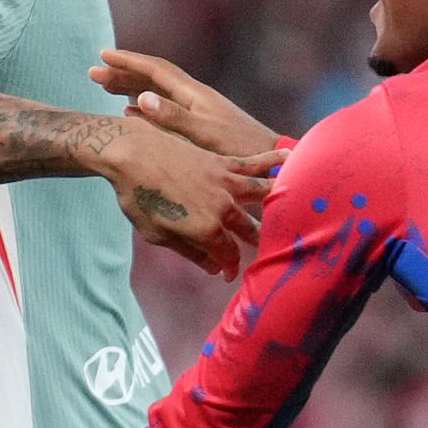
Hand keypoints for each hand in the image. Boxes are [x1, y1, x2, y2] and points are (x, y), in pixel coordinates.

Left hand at [92, 115, 274, 273]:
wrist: (132, 153)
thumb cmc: (137, 197)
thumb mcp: (157, 235)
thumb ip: (189, 252)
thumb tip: (214, 267)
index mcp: (207, 231)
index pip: (228, 255)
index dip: (230, 267)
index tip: (227, 273)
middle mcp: (224, 208)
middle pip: (248, 231)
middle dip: (257, 243)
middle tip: (263, 249)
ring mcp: (227, 182)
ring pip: (262, 197)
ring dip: (279, 205)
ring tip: (296, 211)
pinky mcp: (223, 161)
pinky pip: (254, 163)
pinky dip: (273, 161)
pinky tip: (291, 158)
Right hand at [93, 47, 283, 163]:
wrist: (272, 161)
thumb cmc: (239, 150)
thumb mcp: (204, 135)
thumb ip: (172, 117)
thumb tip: (139, 100)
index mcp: (194, 95)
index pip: (156, 70)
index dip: (128, 62)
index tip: (103, 55)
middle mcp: (194, 98)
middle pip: (152, 78)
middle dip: (123, 73)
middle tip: (93, 73)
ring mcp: (196, 110)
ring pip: (156, 92)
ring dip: (130, 88)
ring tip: (105, 87)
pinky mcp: (198, 125)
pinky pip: (162, 108)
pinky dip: (142, 106)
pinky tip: (131, 112)